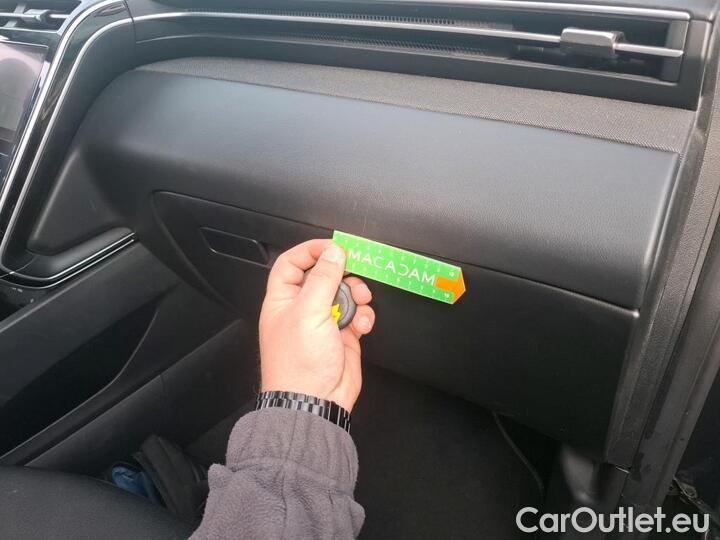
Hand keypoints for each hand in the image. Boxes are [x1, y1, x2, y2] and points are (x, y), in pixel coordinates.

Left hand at [259, 239, 374, 411]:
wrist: (315, 402)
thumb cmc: (298, 364)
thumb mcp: (308, 312)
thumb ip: (323, 278)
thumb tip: (334, 252)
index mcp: (283, 300)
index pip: (292, 263)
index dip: (311, 251)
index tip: (333, 247)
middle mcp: (302, 309)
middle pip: (325, 276)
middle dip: (342, 274)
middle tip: (354, 274)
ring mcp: (324, 322)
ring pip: (345, 294)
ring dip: (357, 295)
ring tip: (360, 303)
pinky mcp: (343, 336)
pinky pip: (358, 314)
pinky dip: (364, 316)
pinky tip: (362, 325)